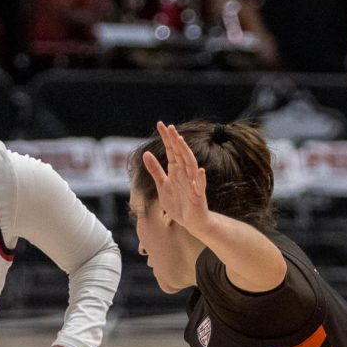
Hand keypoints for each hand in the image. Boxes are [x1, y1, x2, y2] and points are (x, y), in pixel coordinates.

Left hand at [142, 121, 212, 239]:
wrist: (191, 221)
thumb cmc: (178, 203)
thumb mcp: (163, 186)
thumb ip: (155, 170)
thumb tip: (145, 153)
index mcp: (176, 170)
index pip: (171, 150)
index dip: (166, 138)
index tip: (160, 124)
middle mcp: (185, 174)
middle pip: (180, 154)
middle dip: (175, 141)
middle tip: (169, 127)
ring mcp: (193, 184)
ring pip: (190, 166)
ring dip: (186, 154)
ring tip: (181, 141)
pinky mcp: (198, 196)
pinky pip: (200, 186)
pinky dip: (200, 179)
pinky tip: (200, 171)